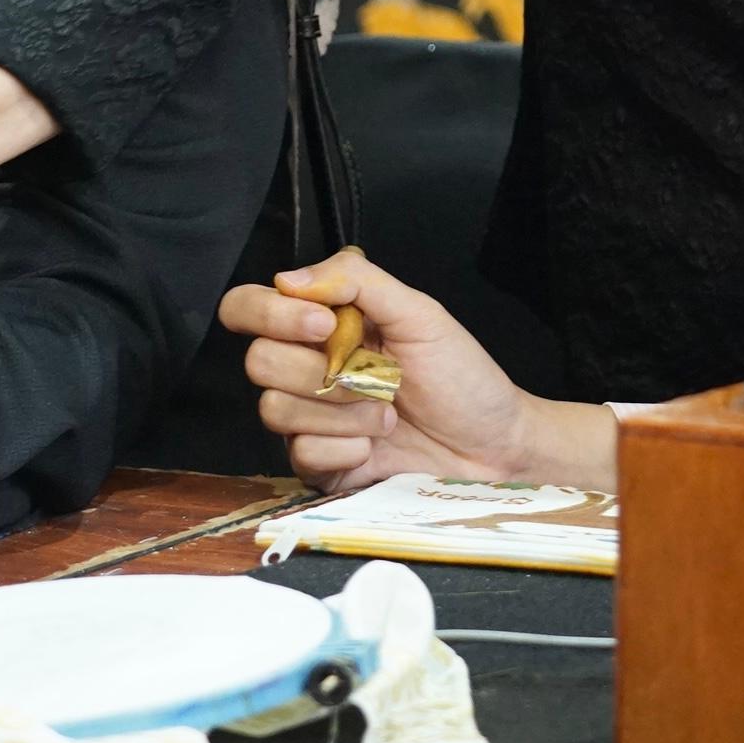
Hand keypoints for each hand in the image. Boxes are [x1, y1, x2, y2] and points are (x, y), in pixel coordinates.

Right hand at [223, 251, 619, 494]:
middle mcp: (306, 369)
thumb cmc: (462, 377)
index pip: (249, 307)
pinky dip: (347, 446)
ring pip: (275, 410)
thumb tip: (289, 278)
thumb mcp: (419, 313)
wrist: (493, 446)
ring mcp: (310, 420)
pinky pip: (302, 453)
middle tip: (374, 375)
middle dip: (320, 370)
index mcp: (322, 324)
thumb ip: (358, 280)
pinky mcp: (320, 464)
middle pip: (258, 362)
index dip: (270, 314)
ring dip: (344, 411)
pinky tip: (377, 445)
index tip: (324, 324)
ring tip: (387, 412)